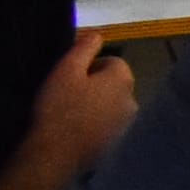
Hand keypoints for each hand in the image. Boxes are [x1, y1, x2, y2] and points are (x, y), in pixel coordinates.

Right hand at [29, 33, 135, 178]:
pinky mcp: (119, 145)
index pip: (113, 63)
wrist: (55, 155)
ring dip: (97, 107)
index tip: (70, 78)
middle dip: (95, 87)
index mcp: (124, 80)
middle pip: (115, 85)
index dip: (90, 66)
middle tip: (68, 95)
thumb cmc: (59, 107)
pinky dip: (97, 126)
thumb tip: (98, 35)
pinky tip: (77, 132)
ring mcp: (128, 126)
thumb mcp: (66, 70)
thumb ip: (84, 49)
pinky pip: (109, 128)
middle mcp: (133, 101)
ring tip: (72, 115)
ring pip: (112, 107)